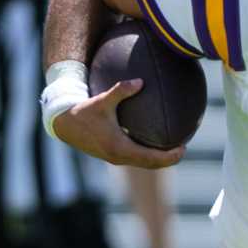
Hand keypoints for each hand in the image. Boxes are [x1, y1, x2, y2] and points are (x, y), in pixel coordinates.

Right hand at [49, 79, 183, 169]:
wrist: (63, 124)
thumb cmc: (83, 111)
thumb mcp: (103, 100)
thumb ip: (122, 90)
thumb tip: (141, 81)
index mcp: (119, 148)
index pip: (151, 158)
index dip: (170, 156)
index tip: (184, 148)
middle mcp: (118, 157)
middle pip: (150, 165)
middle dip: (167, 160)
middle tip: (182, 149)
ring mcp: (114, 158)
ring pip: (142, 163)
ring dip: (157, 159)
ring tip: (172, 147)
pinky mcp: (110, 155)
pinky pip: (134, 158)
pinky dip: (146, 154)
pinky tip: (151, 140)